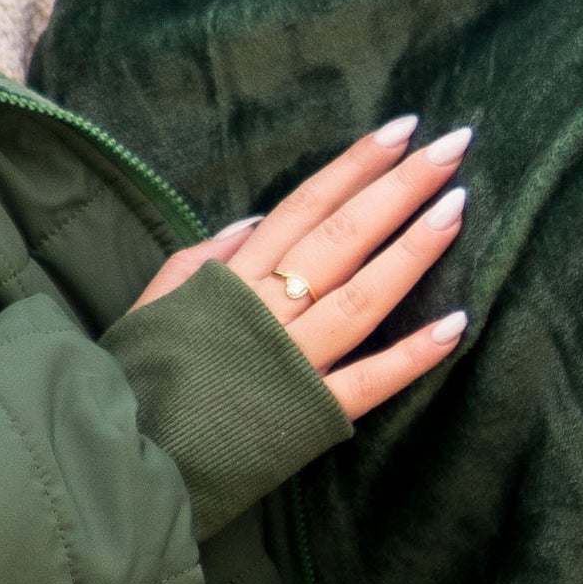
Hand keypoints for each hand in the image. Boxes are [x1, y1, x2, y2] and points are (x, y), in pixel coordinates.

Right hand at [124, 118, 468, 422]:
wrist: (125, 454)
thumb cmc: (141, 377)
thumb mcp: (155, 300)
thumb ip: (204, 259)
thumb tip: (255, 220)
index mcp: (232, 279)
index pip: (304, 207)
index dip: (354, 166)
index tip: (402, 129)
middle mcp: (267, 311)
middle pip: (342, 237)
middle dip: (400, 188)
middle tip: (453, 145)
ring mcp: (292, 362)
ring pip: (362, 297)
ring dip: (413, 251)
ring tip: (457, 207)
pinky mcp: (308, 414)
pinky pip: (368, 381)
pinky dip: (412, 355)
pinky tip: (456, 323)